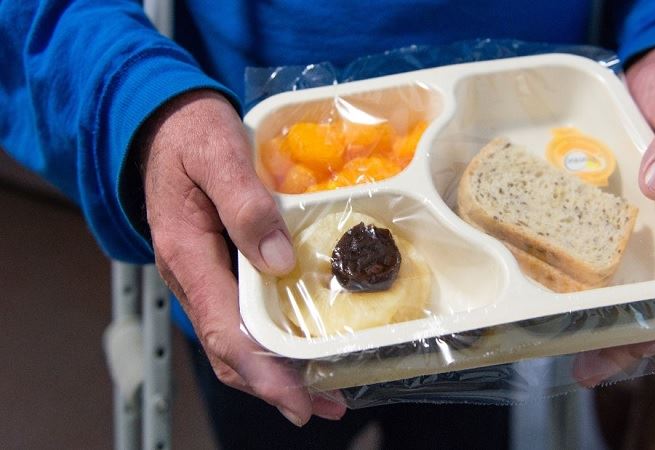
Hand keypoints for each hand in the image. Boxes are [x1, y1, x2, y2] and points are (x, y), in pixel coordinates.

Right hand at [138, 89, 345, 424]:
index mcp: (186, 255)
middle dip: (276, 385)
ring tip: (326, 392)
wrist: (166, 123)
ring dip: (278, 371)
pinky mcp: (220, 270)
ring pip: (237, 339)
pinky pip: (243, 316)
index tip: (297, 399)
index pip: (223, 329)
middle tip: (328, 406)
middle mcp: (193, 278)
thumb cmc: (192, 134)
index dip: (262, 371)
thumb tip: (280, 263)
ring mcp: (205, 277)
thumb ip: (244, 204)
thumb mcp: (218, 154)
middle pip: (231, 349)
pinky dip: (273, 341)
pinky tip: (302, 345)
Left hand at [573, 45, 654, 385]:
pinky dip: (579, 284)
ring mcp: (636, 229)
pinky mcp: (603, 216)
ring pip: (624, 288)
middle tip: (589, 369)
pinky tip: (551, 300)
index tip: (644, 347)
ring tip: (564, 353)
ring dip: (600, 325)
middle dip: (628, 342)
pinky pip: (592, 256)